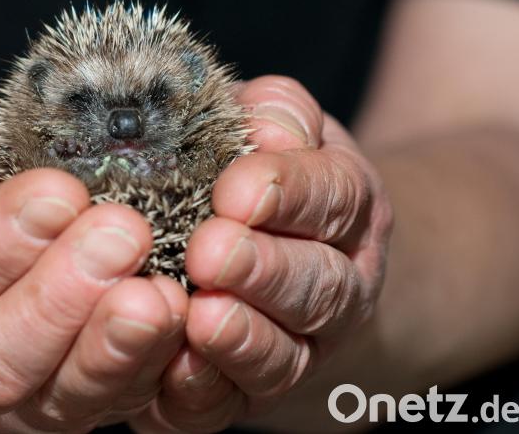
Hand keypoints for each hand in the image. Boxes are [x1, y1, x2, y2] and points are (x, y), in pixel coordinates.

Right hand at [0, 133, 187, 431]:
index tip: (56, 194)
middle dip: (60, 301)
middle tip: (120, 234)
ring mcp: (6, 409)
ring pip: (57, 403)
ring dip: (115, 348)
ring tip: (158, 293)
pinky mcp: (65, 409)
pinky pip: (113, 404)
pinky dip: (153, 365)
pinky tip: (178, 316)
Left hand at [131, 76, 393, 431]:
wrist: (285, 258)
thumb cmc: (266, 182)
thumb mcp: (279, 129)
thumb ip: (276, 114)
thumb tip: (266, 123)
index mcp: (344, 212)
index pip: (333, 198)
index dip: (289, 193)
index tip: (238, 189)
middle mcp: (335, 288)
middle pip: (317, 287)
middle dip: (264, 271)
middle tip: (210, 254)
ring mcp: (297, 348)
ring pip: (283, 357)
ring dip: (242, 340)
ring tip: (201, 317)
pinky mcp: (245, 392)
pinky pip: (229, 405)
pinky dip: (204, 392)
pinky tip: (174, 370)